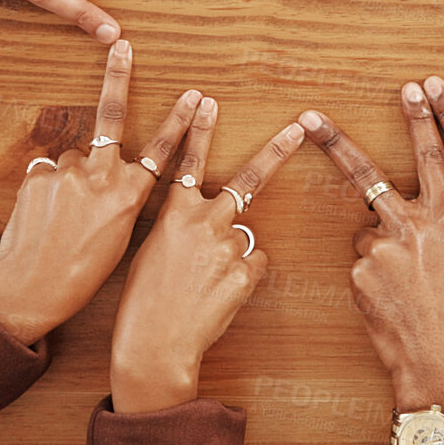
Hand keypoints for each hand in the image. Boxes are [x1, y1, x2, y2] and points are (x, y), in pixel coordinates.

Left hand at [0, 41, 201, 344]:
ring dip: (72, 176)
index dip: (180, 123)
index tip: (195, 98)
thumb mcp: (119, 240)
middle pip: (111, 117)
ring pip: (75, 159)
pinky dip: (48, 189)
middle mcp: (101, 176)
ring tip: (63, 217)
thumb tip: (113, 178)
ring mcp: (66, 172)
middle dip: (117, 78)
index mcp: (130, 195)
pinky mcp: (36, 176)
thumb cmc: (83, 276)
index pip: (161, 150)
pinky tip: (43, 217)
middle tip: (121, 46)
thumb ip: (120, 199)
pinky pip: (47, 173)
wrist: (31, 290)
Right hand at [109, 101, 303, 411]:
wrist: (155, 343)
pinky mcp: (247, 272)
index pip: (188, 161)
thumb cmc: (143, 300)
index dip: (199, 130)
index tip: (206, 101)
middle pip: (248, 180)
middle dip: (276, 150)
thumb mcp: (151, 251)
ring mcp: (231, 245)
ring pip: (245, 237)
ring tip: (204, 283)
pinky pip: (253, 265)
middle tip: (300, 127)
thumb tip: (210, 222)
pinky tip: (218, 295)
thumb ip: (183, 228)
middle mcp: (206, 221)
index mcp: (174, 212)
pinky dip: (241, 277)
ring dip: (232, 254)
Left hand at [299, 95, 443, 444]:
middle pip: (368, 176)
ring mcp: (379, 253)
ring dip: (378, 249)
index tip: (415, 88)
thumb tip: (413, 220)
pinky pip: (361, 267)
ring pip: (367, 235)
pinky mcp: (357, 278)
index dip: (424, 121)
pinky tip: (393, 305)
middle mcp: (412, 229)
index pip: (434, 159)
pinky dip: (372, 278)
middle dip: (335, 143)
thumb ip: (440, 232)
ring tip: (407, 289)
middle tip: (309, 117)